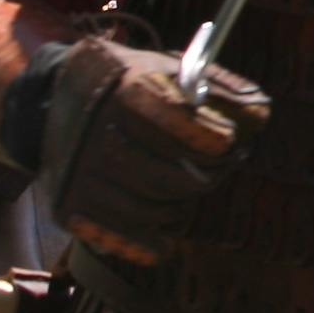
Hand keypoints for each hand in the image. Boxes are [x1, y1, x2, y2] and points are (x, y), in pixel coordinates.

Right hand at [9, 38, 267, 268]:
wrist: (54, 99)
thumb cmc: (129, 83)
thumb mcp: (169, 68)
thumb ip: (220, 89)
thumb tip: (260, 115)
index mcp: (124, 88)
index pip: (176, 121)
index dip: (213, 137)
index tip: (229, 140)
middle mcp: (96, 132)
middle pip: (172, 174)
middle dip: (211, 172)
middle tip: (224, 161)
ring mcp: (81, 173)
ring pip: (154, 208)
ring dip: (185, 202)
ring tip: (193, 182)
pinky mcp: (71, 205)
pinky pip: (122, 238)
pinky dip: (152, 244)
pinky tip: (167, 242)